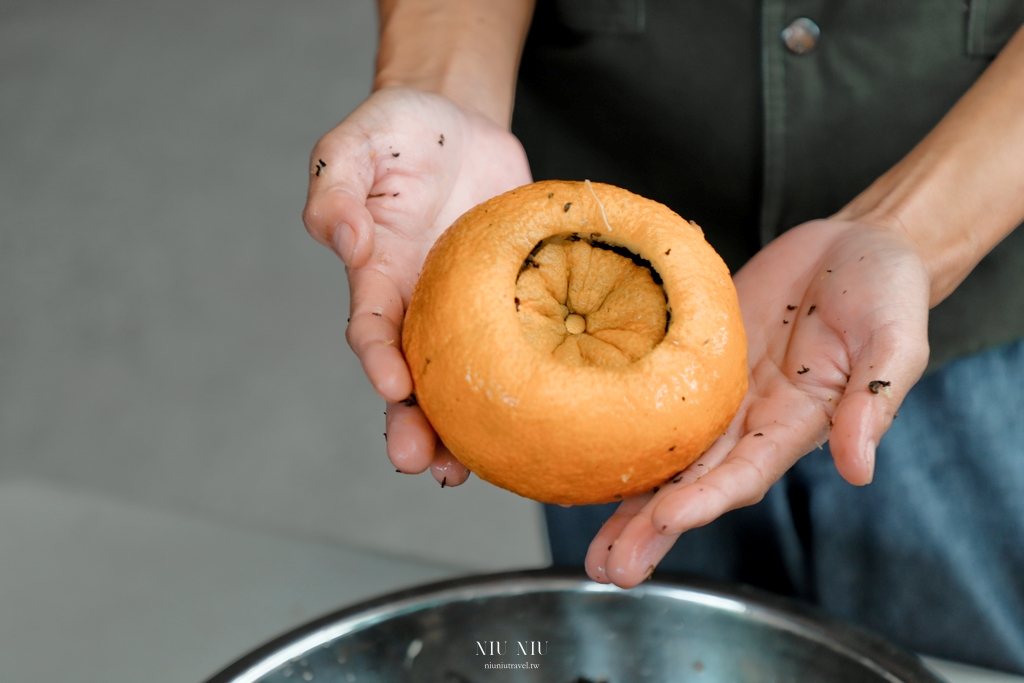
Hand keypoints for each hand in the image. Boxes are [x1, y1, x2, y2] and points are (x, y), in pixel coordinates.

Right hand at [302, 87, 531, 484]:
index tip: (393, 389)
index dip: (377, 361)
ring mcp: (464, 306)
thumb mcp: (357, 143)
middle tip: (421, 464)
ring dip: (459, 427)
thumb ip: (337, 187)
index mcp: (377, 271)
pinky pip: (513, 347)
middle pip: (409, 376)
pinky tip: (535, 421)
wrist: (457, 122)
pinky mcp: (508, 298)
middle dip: (410, 423)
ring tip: (466, 471)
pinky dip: (519, 385)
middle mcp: (417, 302)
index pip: (370, 327)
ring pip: (458, 379)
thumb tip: (345, 238)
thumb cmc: (399, 132)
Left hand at [584, 218, 930, 586]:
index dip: (706, 499)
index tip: (666, 519)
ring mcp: (717, 393)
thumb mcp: (897, 341)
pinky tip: (584, 457)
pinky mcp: (693, 357)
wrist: (855, 247)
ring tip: (591, 549)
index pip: (744, 473)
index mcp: (796, 423)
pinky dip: (620, 430)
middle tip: (611, 569)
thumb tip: (859, 470)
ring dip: (629, 501)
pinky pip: (651, 397)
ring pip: (665, 455)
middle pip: (694, 483)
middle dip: (652, 528)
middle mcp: (749, 420)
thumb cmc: (887, 292)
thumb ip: (875, 401)